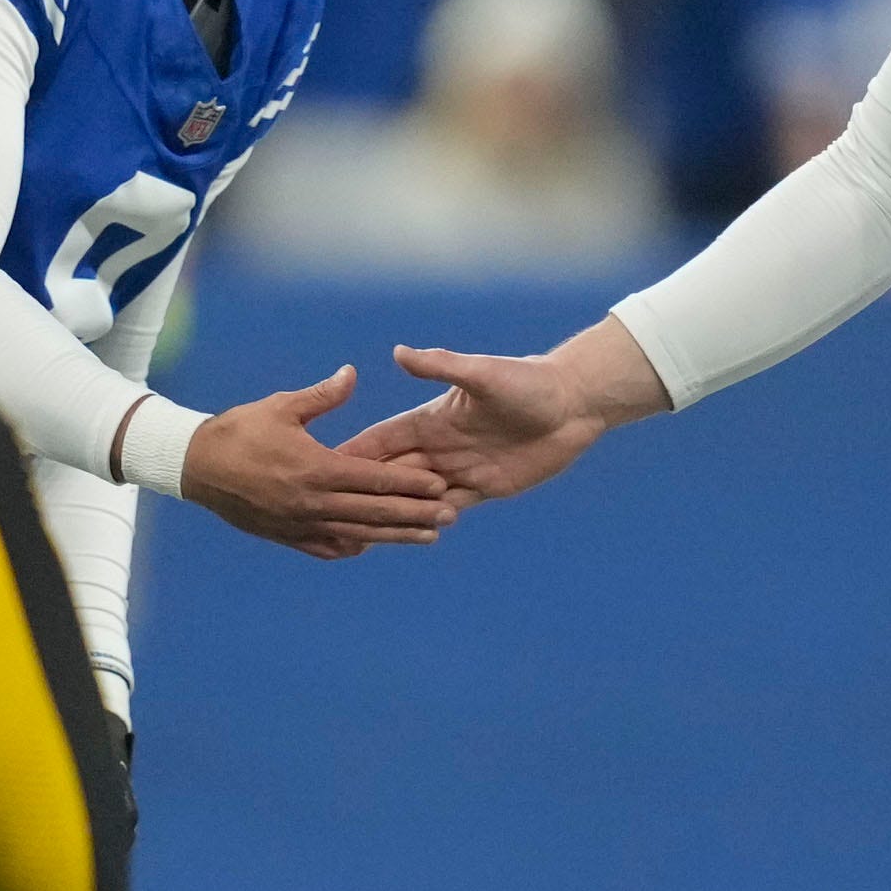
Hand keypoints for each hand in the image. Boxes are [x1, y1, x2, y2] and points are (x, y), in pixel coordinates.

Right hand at [176, 366, 457, 559]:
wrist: (194, 467)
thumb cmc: (238, 430)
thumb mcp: (282, 406)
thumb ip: (322, 395)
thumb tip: (352, 373)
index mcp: (316, 468)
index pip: (376, 478)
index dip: (411, 483)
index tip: (441, 485)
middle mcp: (313, 502)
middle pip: (375, 512)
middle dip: (416, 515)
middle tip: (451, 517)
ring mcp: (300, 524)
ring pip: (359, 534)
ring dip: (395, 536)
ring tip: (429, 538)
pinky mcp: (286, 536)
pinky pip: (326, 546)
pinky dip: (352, 546)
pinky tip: (371, 544)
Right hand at [340, 320, 670, 507]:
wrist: (573, 403)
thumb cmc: (528, 382)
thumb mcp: (482, 373)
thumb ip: (440, 366)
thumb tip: (398, 353)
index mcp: (431, 419)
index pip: (381, 441)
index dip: (353, 454)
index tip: (318, 467)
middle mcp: (440, 446)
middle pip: (391, 473)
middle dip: (362, 491)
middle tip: (326, 511)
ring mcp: (460, 469)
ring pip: (415, 496)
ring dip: (391, 513)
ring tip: (358, 533)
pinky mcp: (485, 487)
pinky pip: (448, 510)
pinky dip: (427, 523)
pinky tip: (406, 537)